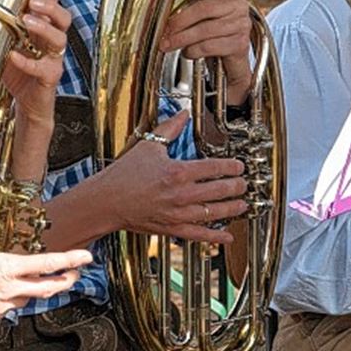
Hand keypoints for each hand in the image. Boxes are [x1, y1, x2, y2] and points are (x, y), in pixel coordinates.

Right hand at [0, 190, 91, 326]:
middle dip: (66, 280)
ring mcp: (1, 307)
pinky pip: (9, 309)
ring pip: (29, 299)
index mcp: (7, 269)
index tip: (86, 256)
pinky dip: (13, 300)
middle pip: (48, 288)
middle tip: (76, 274)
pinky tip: (8, 293)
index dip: (70, 259)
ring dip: (39, 290)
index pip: (48, 264)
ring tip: (45, 282)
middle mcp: (9, 290)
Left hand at [2, 0, 70, 123]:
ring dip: (43, 28)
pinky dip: (27, 61)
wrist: (23, 105)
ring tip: (26, 23)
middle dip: (50, 6)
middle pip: (63, 16)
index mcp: (41, 25)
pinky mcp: (49, 77)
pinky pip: (45, 67)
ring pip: (59, 38)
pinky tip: (14, 56)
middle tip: (33, 2)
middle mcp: (51, 39)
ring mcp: (53, 58)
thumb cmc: (15, 70)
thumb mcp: (3, 40)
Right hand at [95, 111, 248, 242]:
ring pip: (214, 213)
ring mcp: (177, 213)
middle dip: (236, 187)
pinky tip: (228, 235)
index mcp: (177, 172)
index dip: (231, 167)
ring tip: (243, 204)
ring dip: (232, 208)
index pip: (214, 168)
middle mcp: (180, 194)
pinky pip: (199, 234)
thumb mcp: (147, 146)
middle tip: (244, 184)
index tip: (239, 166)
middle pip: (219, 191)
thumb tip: (183, 113)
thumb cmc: (123, 175)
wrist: (106, 201)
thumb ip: (169, 129)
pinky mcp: (172, 228)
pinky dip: (216, 236)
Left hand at [159, 0, 252, 104]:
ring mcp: (241, 24)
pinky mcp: (240, 43)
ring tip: (168, 44)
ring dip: (181, 39)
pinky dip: (193, 50)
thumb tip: (159, 15)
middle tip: (164, 31)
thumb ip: (189, 7)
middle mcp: (237, 4)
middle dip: (179, 21)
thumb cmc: (215, 29)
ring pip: (204, 30)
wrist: (235, 54)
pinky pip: (210, 46)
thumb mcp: (205, 12)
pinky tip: (187, 51)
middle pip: (203, 8)